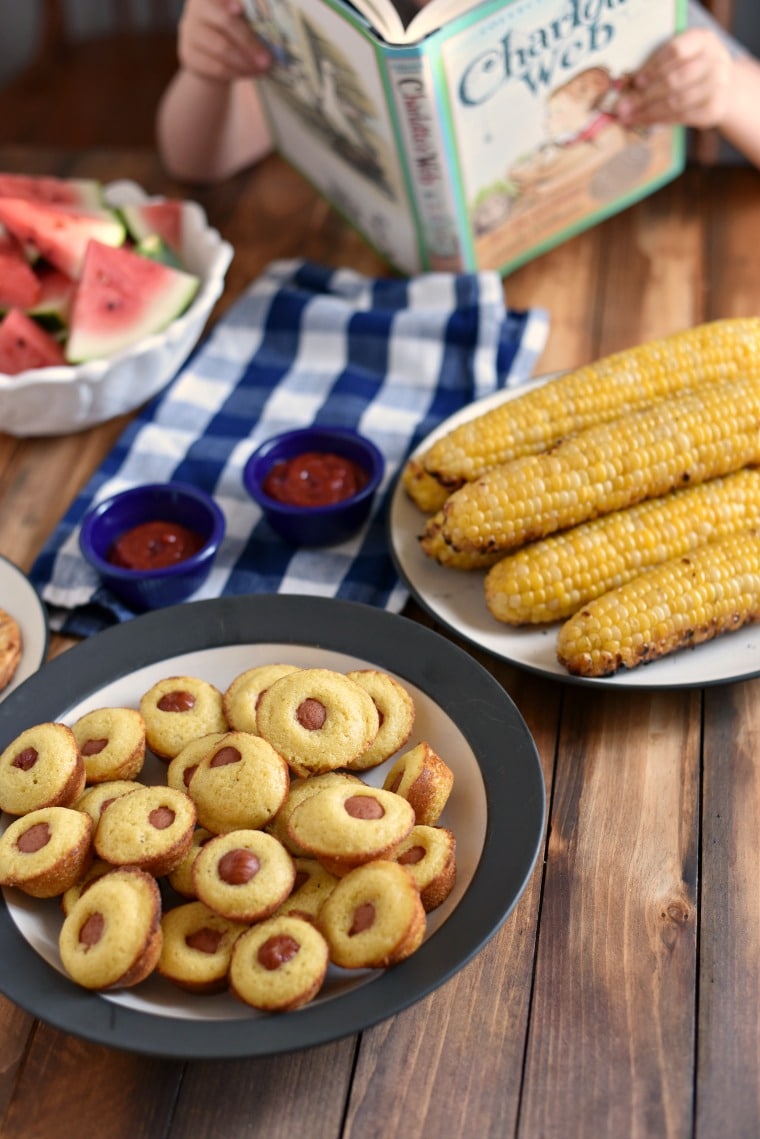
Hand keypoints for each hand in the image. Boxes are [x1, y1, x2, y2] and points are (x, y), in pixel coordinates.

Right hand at [177, 0, 271, 82]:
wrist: (210, 55)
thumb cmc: (233, 31)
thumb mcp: (241, 18)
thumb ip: (252, 16)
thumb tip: (275, 28)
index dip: (229, 3)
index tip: (240, 9)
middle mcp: (196, 8)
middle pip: (225, 22)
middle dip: (249, 42)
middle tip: (267, 60)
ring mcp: (189, 31)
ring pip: (220, 48)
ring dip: (245, 62)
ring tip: (262, 70)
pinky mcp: (188, 54)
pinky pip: (215, 67)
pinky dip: (236, 73)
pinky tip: (250, 74)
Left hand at [616, 29, 733, 130]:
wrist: (725, 89)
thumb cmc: (694, 69)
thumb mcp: (683, 57)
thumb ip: (661, 64)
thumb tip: (627, 85)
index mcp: (703, 40)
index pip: (676, 51)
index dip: (654, 67)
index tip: (635, 82)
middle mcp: (714, 61)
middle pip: (674, 79)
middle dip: (644, 96)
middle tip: (623, 107)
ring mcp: (717, 86)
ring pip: (676, 101)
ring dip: (648, 112)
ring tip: (629, 117)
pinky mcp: (713, 109)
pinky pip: (681, 117)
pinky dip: (660, 120)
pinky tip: (644, 122)